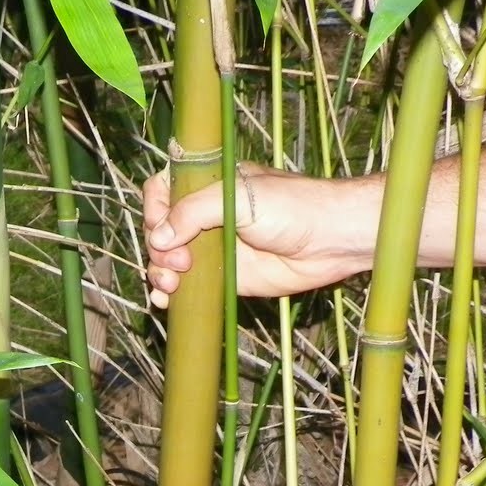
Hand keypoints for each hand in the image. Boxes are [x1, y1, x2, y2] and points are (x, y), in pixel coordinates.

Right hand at [143, 165, 370, 301]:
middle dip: (159, 248)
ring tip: (172, 284)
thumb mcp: (240, 197)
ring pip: (167, 259)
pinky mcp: (223, 276)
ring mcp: (212, 247)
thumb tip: (160, 238)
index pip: (162, 190)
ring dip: (160, 273)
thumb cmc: (293, 207)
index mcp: (208, 184)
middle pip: (159, 230)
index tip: (162, 227)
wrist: (330, 241)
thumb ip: (195, 212)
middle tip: (181, 261)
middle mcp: (205, 215)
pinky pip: (187, 285)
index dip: (154, 210)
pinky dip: (170, 293)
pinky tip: (167, 300)